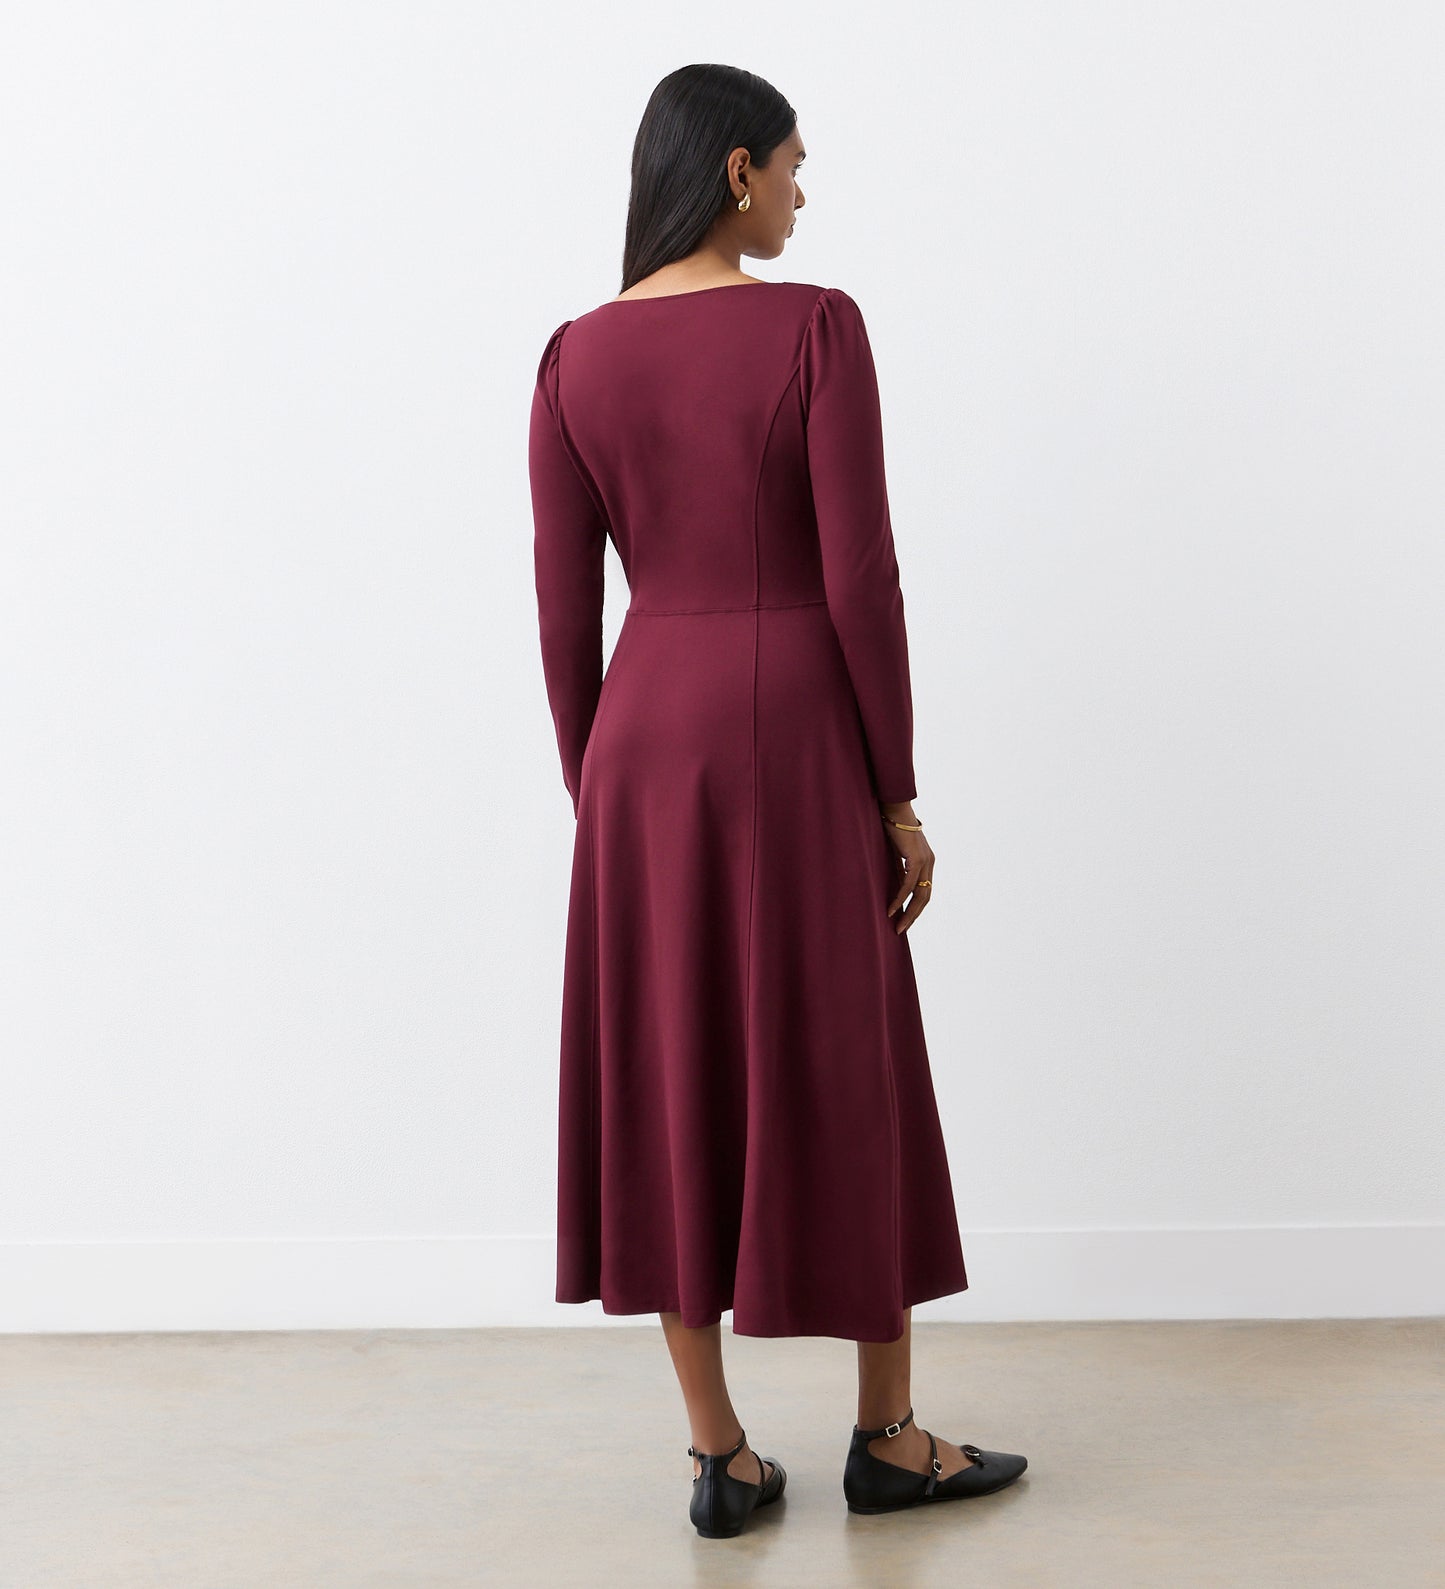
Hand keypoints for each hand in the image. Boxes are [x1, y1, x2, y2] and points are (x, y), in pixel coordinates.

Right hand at [880, 803, 934, 934]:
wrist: (894, 809)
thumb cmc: (892, 827)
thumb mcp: (896, 853)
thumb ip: (898, 868)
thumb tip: (894, 886)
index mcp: (927, 861)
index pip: (924, 891)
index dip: (915, 908)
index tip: (904, 920)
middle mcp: (930, 862)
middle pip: (925, 897)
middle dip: (913, 916)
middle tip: (901, 930)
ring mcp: (925, 860)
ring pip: (920, 894)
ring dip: (908, 912)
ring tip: (897, 926)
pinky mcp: (917, 858)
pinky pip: (909, 884)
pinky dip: (900, 899)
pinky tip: (891, 909)